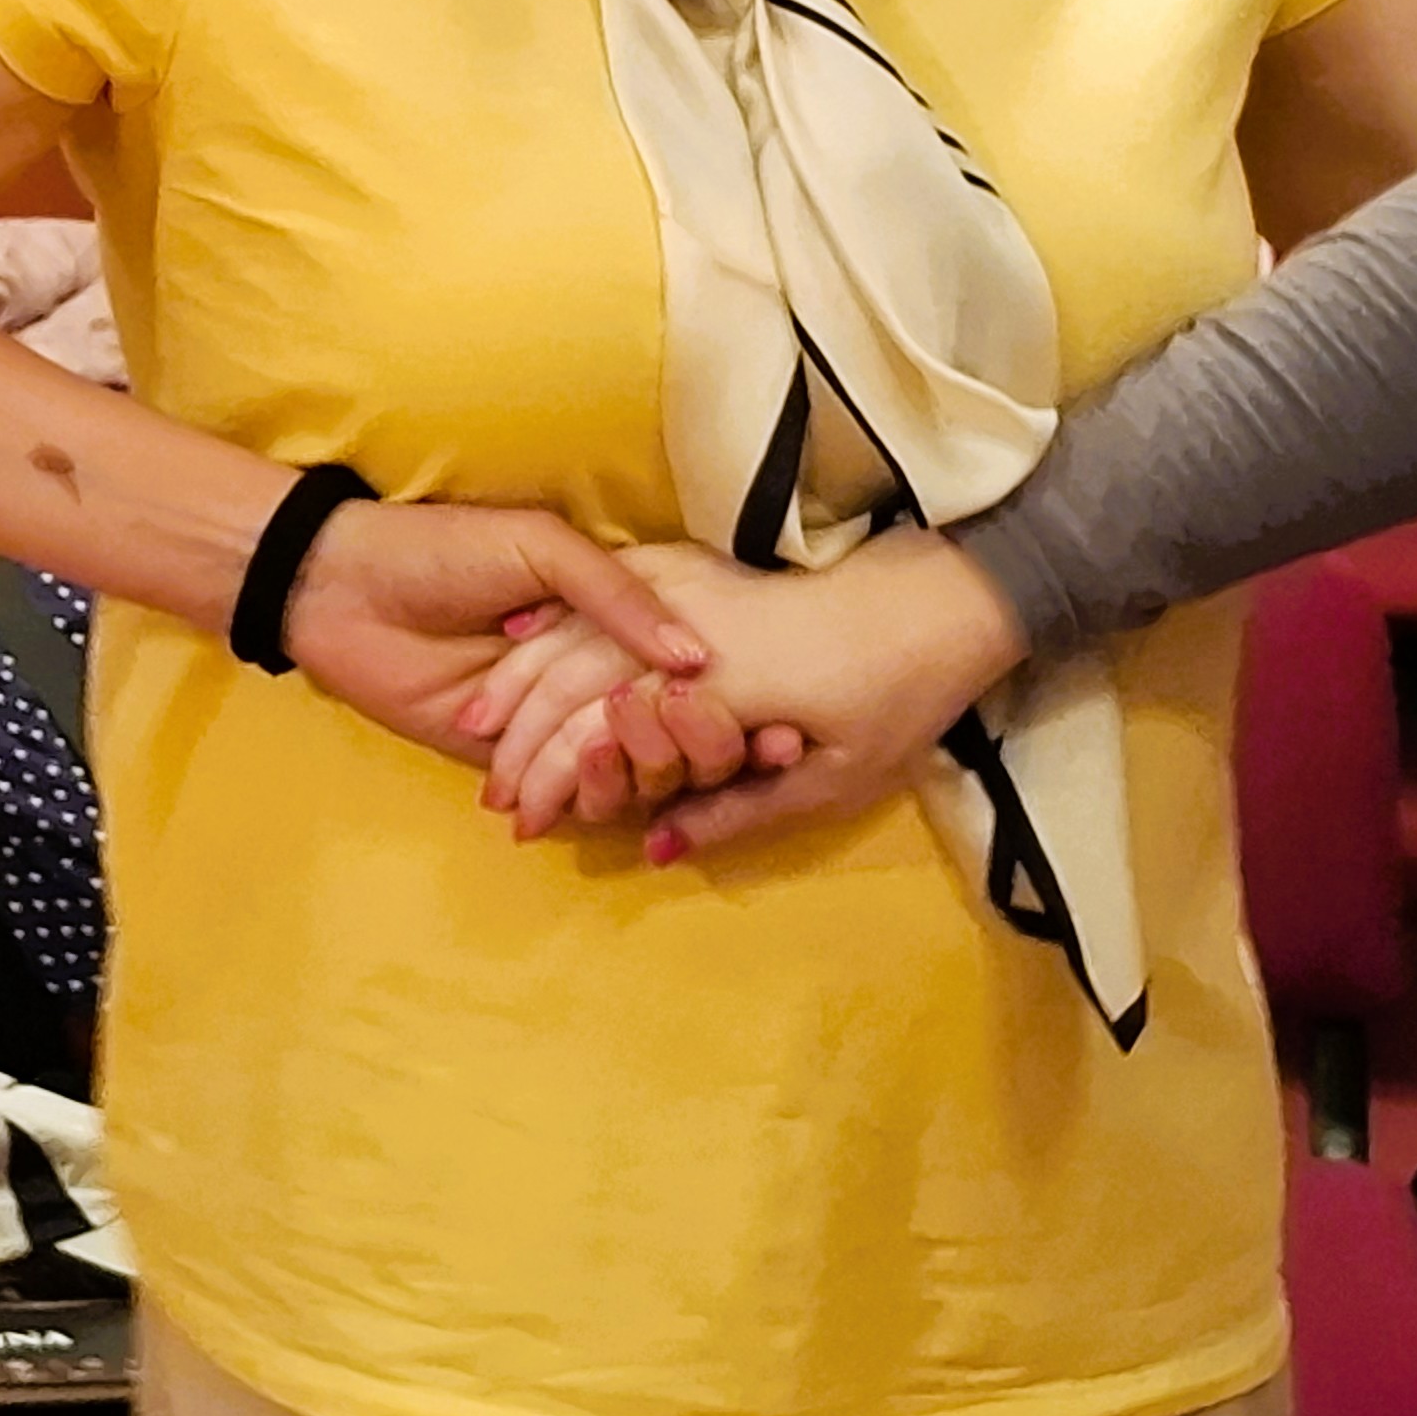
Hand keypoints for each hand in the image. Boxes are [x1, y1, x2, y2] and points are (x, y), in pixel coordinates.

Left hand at [277, 498, 723, 784]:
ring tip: (618, 756)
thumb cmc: (442, 550)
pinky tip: (586, 792)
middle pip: (674, 730)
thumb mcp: (540, 548)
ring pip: (631, 771)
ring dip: (640, 775)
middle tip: (716, 751)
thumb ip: (616, 596)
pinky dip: (590, 800)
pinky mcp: (514, 763)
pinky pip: (573, 795)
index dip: (731, 698)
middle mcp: (595, 674)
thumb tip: (696, 656)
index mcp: (612, 616)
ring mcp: (557, 723)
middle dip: (698, 747)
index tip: (784, 724)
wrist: (342, 587)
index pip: (693, 670)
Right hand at [515, 533, 1035, 865]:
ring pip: (572, 632)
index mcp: (715, 686)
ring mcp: (684, 589)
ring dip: (518, 682)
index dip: (556, 781)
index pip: (605, 733)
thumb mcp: (832, 779)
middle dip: (519, 742)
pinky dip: (553, 617)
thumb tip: (656, 850)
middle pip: (571, 684)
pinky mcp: (692, 565)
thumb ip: (736, 812)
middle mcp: (683, 633)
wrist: (939, 599)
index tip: (524, 822)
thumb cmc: (896, 698)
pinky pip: (599, 588)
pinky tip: (520, 634)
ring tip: (478, 723)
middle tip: (491, 793)